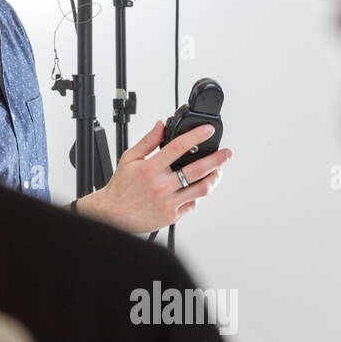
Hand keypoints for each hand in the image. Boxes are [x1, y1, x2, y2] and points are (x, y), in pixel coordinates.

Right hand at [74, 119, 231, 233]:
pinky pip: (192, 204)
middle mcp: (161, 186)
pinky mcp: (172, 216)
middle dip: (217, 159)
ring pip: (201, 189)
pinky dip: (199, 195)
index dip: (196, 136)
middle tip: (226, 153)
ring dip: (214, 178)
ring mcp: (168, 202)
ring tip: (218, 171)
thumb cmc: (121, 187)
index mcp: (150, 169)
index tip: (208, 130)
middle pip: (197, 170)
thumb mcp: (130, 158)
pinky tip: (199, 188)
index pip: (178, 147)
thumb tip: (161, 125)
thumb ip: (148, 141)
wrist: (113, 214)